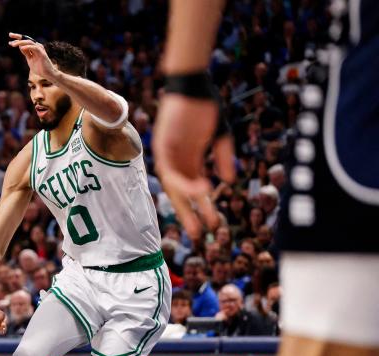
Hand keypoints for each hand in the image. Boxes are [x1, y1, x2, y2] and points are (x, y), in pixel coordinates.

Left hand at [8, 33, 58, 80]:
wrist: (47, 74)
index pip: (25, 41)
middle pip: (26, 39)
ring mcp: (40, 49)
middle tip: (10, 35)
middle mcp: (37, 46)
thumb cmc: (39, 68)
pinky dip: (27, 47)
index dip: (17, 38)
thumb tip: (20, 46)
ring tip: (13, 44)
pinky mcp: (42, 53)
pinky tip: (21, 48)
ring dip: (20, 42)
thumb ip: (26, 53)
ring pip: (29, 42)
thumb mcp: (30, 59)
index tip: (10, 37)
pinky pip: (34, 48)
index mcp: (33, 47)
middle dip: (18, 36)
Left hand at [152, 93, 234, 240]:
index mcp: (190, 160)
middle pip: (181, 194)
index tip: (213, 224)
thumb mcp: (220, 135)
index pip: (194, 190)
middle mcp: (177, 162)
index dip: (202, 207)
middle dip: (190, 214)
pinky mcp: (162, 148)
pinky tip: (202, 190)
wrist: (192, 85)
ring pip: (175, 187)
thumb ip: (223, 158)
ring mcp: (168, 156)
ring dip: (188, 205)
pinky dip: (186, 182)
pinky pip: (172, 171)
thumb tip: (228, 183)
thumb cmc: (205, 106)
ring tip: (201, 222)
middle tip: (200, 235)